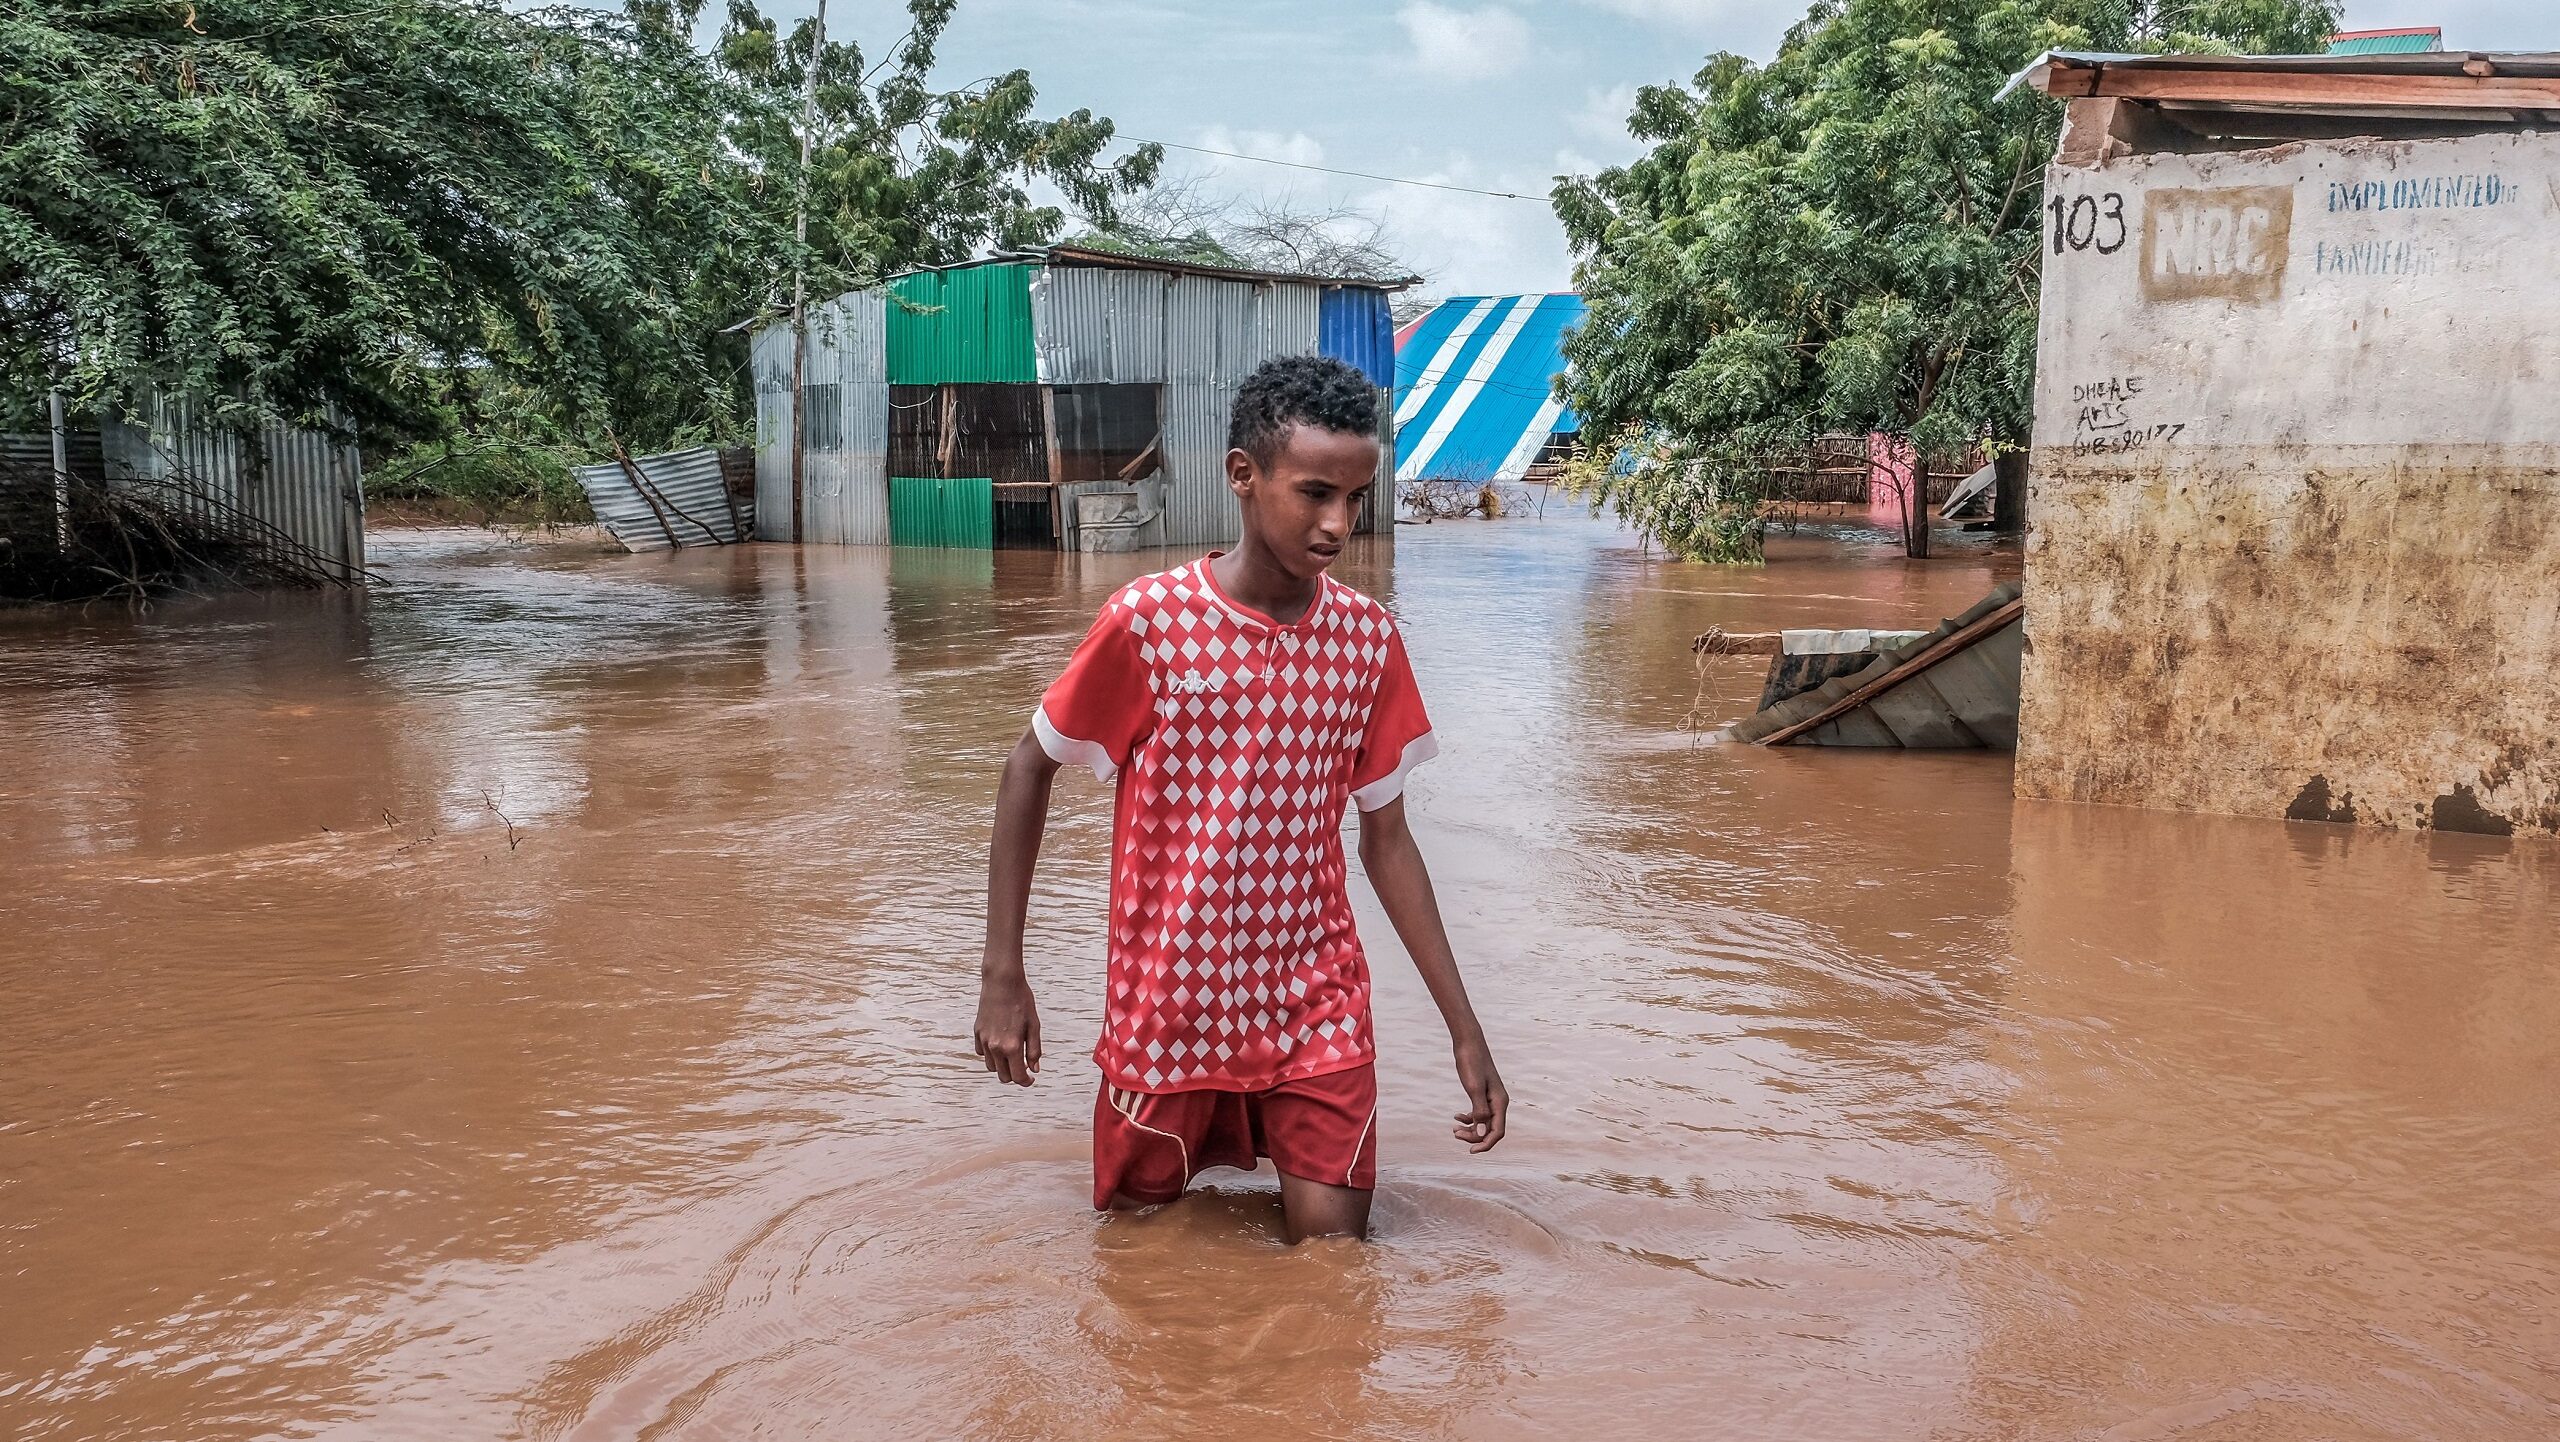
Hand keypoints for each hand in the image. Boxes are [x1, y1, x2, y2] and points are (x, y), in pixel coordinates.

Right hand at [973, 970, 1040, 1085]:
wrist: (1002, 982)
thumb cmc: (1022, 1001)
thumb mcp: (1034, 1026)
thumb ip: (1034, 1050)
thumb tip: (1034, 1069)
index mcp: (1012, 1046)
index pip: (1017, 1076)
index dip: (1026, 1082)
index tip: (1031, 1079)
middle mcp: (995, 1047)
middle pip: (1003, 1076)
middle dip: (1014, 1076)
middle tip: (1023, 1067)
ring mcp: (984, 1040)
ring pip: (991, 1066)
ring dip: (1002, 1066)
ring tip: (1012, 1055)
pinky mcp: (977, 1033)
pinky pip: (982, 1053)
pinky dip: (991, 1054)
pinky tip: (1000, 1044)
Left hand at [1451, 1036, 1507, 1152]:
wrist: (1468, 1043)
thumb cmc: (1471, 1063)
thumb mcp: (1473, 1088)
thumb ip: (1479, 1111)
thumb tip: (1482, 1135)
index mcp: (1500, 1102)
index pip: (1497, 1132)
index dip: (1485, 1144)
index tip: (1470, 1151)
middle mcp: (1498, 1102)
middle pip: (1491, 1129)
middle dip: (1475, 1137)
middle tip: (1455, 1135)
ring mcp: (1491, 1097)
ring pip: (1484, 1122)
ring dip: (1471, 1129)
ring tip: (1454, 1130)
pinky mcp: (1482, 1093)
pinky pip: (1479, 1112)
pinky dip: (1469, 1118)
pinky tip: (1456, 1116)